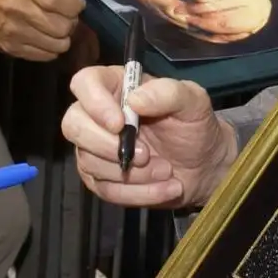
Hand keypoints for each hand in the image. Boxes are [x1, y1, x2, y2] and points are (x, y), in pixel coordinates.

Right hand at [0, 0, 83, 60]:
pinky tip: (46, 39)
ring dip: (62, 37)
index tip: (76, 3)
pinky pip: (43, 56)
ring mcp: (16, 35)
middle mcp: (22, 13)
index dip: (76, 5)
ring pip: (57, 46)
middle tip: (67, 17)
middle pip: (63, 28)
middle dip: (71, 22)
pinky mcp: (11, 49)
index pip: (63, 3)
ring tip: (57, 29)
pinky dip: (50, 49)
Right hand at [63, 67, 236, 209]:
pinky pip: (106, 190)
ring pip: (90, 163)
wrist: (204, 166)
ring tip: (166, 171)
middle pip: (73, 126)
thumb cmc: (194, 125)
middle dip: (108, 146)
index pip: (84, 83)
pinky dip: (138, 193)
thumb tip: (135, 100)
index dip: (94, 103)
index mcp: (115, 87)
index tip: (119, 123)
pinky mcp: (101, 179)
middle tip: (146, 155)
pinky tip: (165, 188)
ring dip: (133, 175)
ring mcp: (94, 149)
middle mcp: (97, 116)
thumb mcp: (192, 101)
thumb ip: (168, 93)